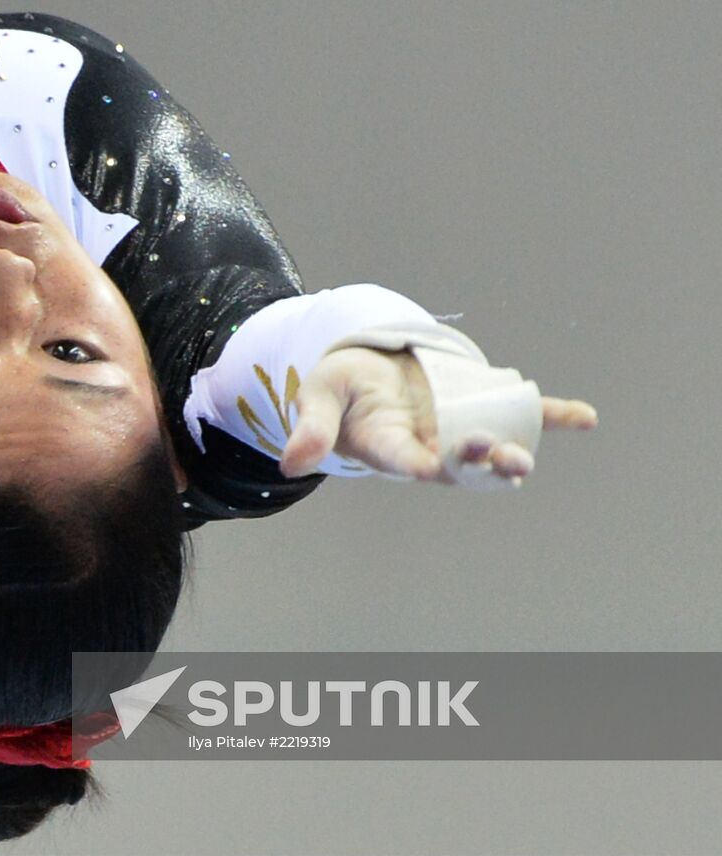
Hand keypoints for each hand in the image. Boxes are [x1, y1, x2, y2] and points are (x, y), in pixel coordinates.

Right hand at [278, 346, 597, 484]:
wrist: (370, 369)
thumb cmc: (340, 388)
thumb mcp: (319, 396)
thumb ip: (311, 427)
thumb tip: (291, 461)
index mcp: (387, 447)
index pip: (402, 459)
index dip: (417, 464)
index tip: (428, 465)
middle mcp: (428, 447)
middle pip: (456, 465)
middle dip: (477, 463)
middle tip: (494, 454)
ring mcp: (458, 429)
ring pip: (489, 449)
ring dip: (510, 455)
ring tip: (524, 459)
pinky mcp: (481, 406)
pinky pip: (523, 414)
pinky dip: (553, 416)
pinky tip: (584, 418)